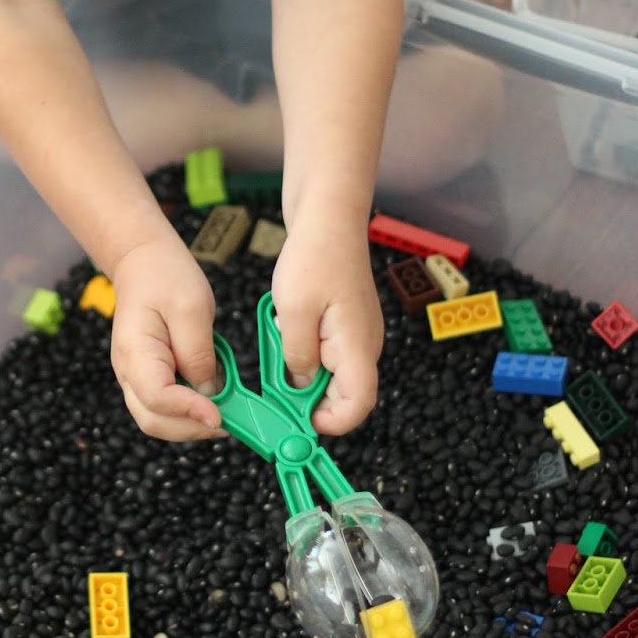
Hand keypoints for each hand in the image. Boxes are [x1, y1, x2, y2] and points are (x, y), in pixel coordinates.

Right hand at [109, 237, 225, 441]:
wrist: (143, 263)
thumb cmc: (165, 277)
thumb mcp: (191, 307)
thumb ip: (198, 353)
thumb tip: (208, 393)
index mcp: (134, 352)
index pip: (157, 397)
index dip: (188, 410)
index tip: (219, 413)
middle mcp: (128, 372)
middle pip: (153, 421)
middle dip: (191, 428)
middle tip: (229, 421)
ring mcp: (135, 378)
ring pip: (157, 420)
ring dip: (190, 425)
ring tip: (225, 411)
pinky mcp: (147, 377)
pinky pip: (164, 407)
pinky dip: (188, 412)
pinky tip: (212, 398)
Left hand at [270, 222, 382, 435]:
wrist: (330, 215)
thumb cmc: (314, 256)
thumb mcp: (293, 310)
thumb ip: (297, 355)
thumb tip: (299, 385)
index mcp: (358, 346)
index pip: (359, 405)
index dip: (331, 422)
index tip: (297, 419)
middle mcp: (364, 346)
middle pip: (343, 394)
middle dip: (307, 398)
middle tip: (273, 382)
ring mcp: (356, 335)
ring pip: (331, 374)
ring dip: (301, 371)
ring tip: (278, 340)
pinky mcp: (344, 325)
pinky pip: (326, 353)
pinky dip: (303, 351)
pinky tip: (285, 327)